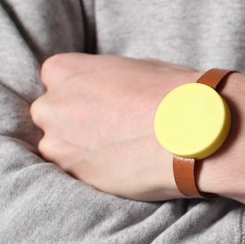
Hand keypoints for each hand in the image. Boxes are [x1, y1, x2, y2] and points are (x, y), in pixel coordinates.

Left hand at [30, 54, 244, 203]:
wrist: (192, 130)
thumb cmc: (171, 93)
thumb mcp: (135, 68)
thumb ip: (107, 80)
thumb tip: (109, 90)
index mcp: (63, 70)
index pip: (56, 81)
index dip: (82, 94)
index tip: (103, 104)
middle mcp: (52, 104)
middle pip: (52, 115)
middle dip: (75, 123)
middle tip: (111, 130)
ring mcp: (58, 142)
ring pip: (60, 147)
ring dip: (81, 150)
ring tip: (120, 152)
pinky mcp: (74, 175)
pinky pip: (75, 172)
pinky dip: (92, 171)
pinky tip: (122, 166)